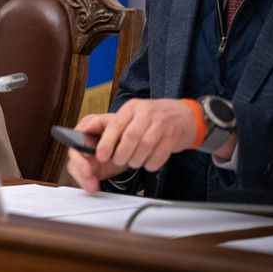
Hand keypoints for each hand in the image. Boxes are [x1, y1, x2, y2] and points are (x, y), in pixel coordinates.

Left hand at [66, 98, 199, 192]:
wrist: (184, 115)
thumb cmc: (153, 118)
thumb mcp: (132, 114)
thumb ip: (114, 125)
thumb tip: (88, 133)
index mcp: (132, 108)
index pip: (116, 125)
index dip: (106, 143)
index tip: (101, 156)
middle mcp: (146, 113)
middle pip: (131, 137)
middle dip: (122, 154)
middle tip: (119, 161)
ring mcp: (162, 124)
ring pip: (145, 146)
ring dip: (136, 160)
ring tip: (133, 162)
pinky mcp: (174, 137)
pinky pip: (160, 155)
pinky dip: (151, 163)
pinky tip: (148, 163)